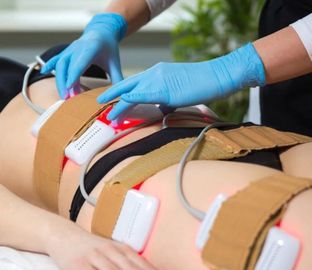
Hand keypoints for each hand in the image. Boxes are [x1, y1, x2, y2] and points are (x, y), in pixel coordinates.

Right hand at [41, 13, 127, 98]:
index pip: (80, 63)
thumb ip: (117, 78)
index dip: (74, 76)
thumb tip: (120, 95)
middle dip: (65, 82)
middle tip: (67, 98)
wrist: (102, 31)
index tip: (71, 89)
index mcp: (91, 47)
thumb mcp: (115, 62)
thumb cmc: (109, 47)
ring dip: (59, 80)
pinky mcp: (66, 51)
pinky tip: (43, 72)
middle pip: (66, 65)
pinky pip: (56, 58)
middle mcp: (77, 47)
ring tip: (63, 95)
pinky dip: (49, 65)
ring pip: (60, 64)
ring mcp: (70, 48)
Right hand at [46, 218, 156, 269]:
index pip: (141, 265)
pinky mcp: (78, 265)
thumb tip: (144, 267)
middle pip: (130, 269)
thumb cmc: (90, 246)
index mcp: (121, 248)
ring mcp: (95, 257)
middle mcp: (110, 251)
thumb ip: (127, 261)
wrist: (64, 234)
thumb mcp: (111, 250)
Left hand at [97, 43, 265, 119]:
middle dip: (112, 94)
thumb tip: (161, 110)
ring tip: (109, 117)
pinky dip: (130, 101)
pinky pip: (143, 95)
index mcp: (156, 72)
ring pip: (131, 93)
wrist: (215, 76)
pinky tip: (120, 107)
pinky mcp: (165, 90)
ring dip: (119, 106)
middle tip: (99, 102)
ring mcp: (158, 80)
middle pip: (128, 85)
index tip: (111, 98)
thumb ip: (167, 99)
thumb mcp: (179, 91)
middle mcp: (153, 74)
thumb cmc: (200, 83)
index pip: (134, 82)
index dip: (121, 90)